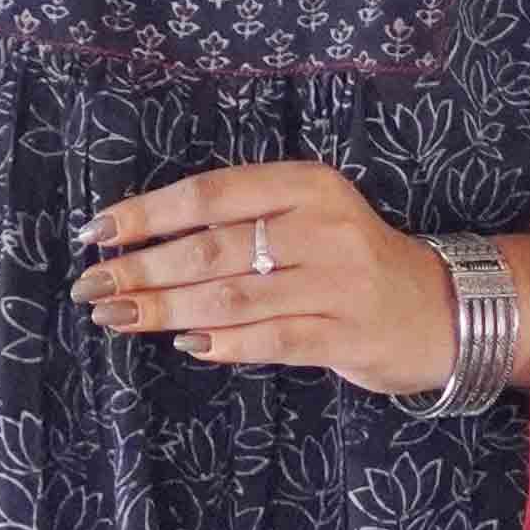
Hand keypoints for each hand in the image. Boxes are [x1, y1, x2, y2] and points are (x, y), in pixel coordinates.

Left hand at [68, 160, 529, 401]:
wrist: (439, 308)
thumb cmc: (351, 262)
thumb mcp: (308, 217)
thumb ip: (242, 222)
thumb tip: (143, 243)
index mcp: (307, 186)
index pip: (212, 194)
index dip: (149, 213)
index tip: (98, 232)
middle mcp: (323, 228)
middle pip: (213, 249)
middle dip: (143, 270)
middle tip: (90, 286)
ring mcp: (338, 284)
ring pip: (232, 297)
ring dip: (165, 310)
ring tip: (117, 316)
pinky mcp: (347, 336)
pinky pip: (273, 340)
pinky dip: (225, 344)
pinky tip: (187, 344)